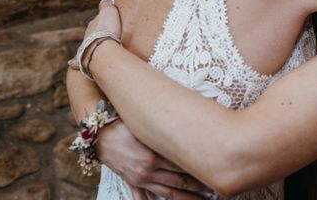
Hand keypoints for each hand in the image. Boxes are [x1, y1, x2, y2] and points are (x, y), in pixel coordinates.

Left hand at [68, 0, 121, 70]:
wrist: (101, 53)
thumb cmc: (107, 33)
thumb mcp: (109, 13)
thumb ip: (106, 6)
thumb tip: (104, 0)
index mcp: (92, 26)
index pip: (96, 20)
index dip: (102, 20)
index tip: (107, 20)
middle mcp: (86, 37)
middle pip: (90, 33)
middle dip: (94, 33)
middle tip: (102, 34)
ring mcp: (84, 50)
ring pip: (84, 46)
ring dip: (88, 46)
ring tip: (93, 47)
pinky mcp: (84, 62)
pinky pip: (78, 62)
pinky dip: (74, 62)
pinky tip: (71, 63)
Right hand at [98, 120, 212, 199]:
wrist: (101, 133)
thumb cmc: (126, 123)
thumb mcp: (149, 126)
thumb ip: (170, 129)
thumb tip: (193, 126)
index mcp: (155, 154)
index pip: (184, 165)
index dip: (201, 170)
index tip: (214, 172)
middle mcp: (149, 169)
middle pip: (180, 181)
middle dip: (199, 187)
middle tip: (215, 190)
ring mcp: (140, 179)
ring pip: (168, 193)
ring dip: (186, 198)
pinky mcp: (132, 182)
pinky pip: (144, 198)